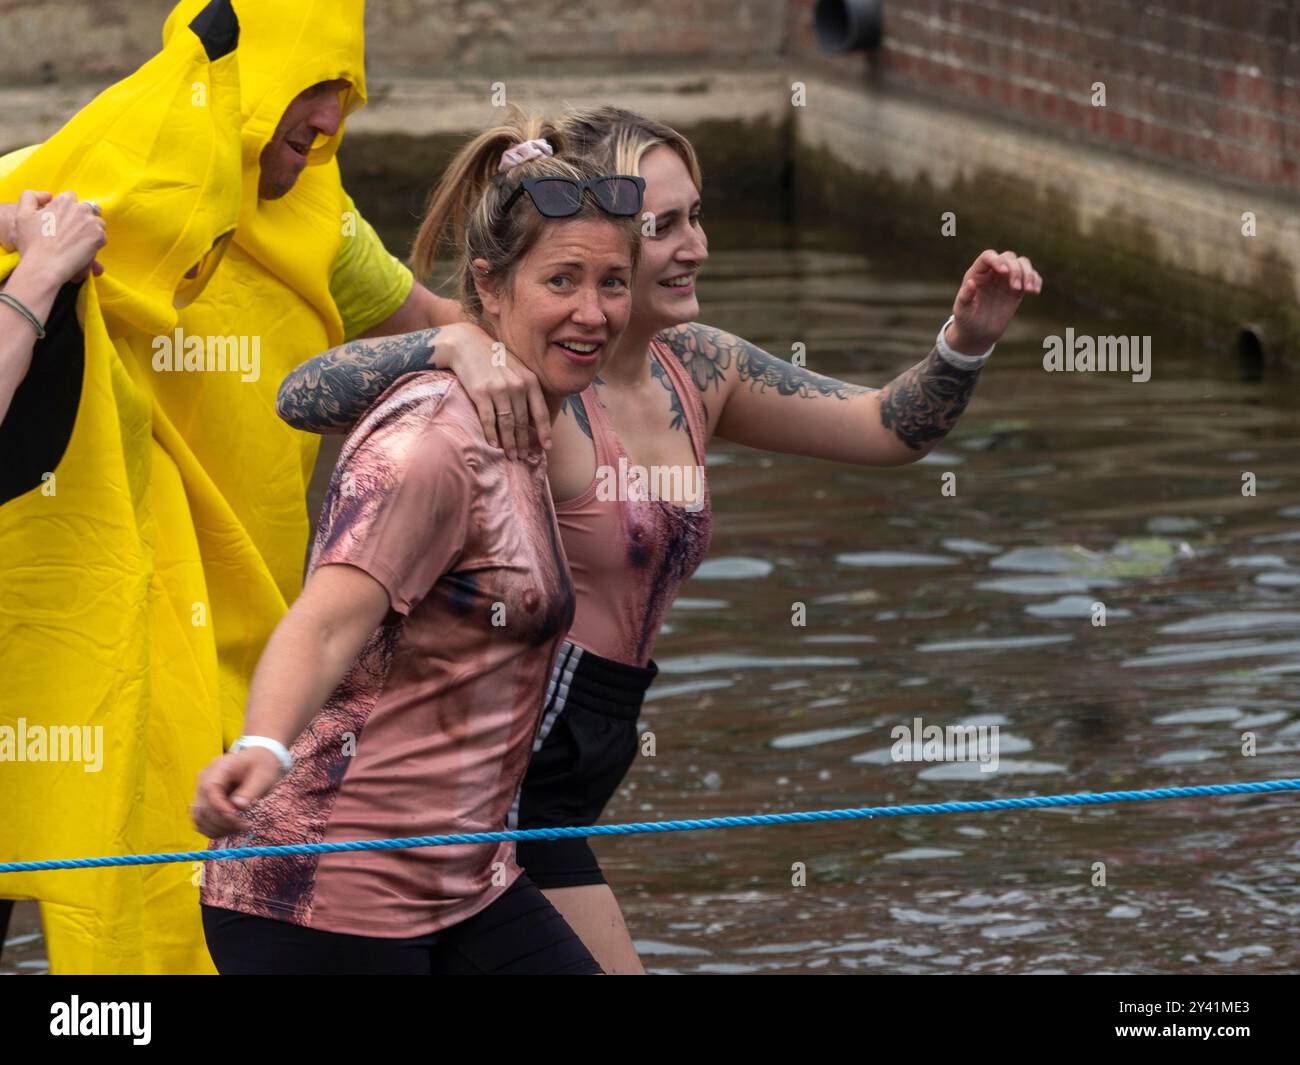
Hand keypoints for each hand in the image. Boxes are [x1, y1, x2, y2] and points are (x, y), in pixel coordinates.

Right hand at [14, 190, 106, 285]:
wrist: (45, 265)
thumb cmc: (32, 242)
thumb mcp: (23, 214)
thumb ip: (30, 197)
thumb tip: (48, 195)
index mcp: (64, 201)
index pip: (71, 198)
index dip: (67, 210)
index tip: (61, 221)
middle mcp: (81, 208)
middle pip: (86, 210)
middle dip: (80, 219)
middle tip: (69, 234)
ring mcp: (92, 222)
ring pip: (97, 223)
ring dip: (90, 230)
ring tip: (76, 242)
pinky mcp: (99, 237)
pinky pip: (102, 237)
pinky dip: (95, 243)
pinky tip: (83, 250)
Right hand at [191, 748, 283, 836]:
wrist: (259, 759)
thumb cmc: (262, 765)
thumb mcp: (263, 775)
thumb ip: (250, 790)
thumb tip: (238, 807)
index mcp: (219, 767)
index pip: (209, 789)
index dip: (220, 807)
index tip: (236, 817)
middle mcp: (205, 778)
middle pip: (203, 806)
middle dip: (223, 821)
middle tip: (245, 825)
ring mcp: (202, 790)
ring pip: (199, 817)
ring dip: (217, 828)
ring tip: (239, 828)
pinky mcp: (204, 802)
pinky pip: (201, 820)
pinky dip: (213, 829)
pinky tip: (231, 829)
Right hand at [439, 322, 549, 457]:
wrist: (467, 343)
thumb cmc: (493, 359)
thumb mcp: (517, 368)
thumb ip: (526, 388)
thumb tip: (532, 418)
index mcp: (529, 380)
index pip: (541, 412)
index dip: (544, 432)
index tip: (546, 447)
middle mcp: (517, 385)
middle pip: (523, 422)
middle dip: (523, 442)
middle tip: (523, 456)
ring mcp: (499, 389)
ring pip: (507, 424)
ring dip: (509, 443)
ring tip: (510, 455)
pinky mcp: (481, 393)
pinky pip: (489, 419)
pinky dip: (491, 434)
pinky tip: (493, 444)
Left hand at [948, 249, 1042, 355]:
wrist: (979, 333)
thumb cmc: (967, 321)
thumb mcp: (963, 311)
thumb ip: (965, 297)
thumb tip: (971, 283)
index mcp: (976, 273)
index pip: (988, 256)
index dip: (997, 260)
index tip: (1004, 272)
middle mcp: (992, 272)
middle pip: (1008, 257)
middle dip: (1015, 270)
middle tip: (1016, 289)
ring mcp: (1006, 279)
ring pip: (1022, 263)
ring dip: (1028, 273)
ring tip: (1029, 290)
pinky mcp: (1018, 288)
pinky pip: (1031, 276)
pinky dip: (1036, 280)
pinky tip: (1034, 292)